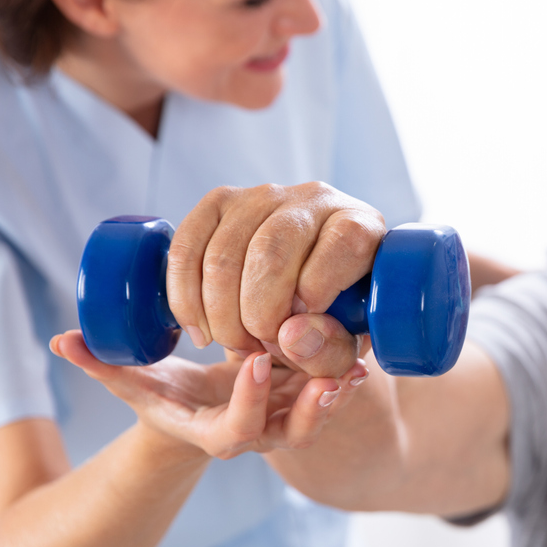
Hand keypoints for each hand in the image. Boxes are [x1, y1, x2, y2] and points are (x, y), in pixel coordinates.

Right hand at [50, 330, 367, 458]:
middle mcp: (259, 435)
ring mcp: (285, 420)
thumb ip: (101, 365)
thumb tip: (61, 340)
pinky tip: (363, 353)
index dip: (252, 399)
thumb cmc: (164, 399)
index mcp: (219, 435)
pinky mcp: (302, 402)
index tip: (259, 360)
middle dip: (314, 407)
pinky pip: (329, 394)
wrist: (198, 415)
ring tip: (355, 363)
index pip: (240, 428)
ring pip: (320, 413)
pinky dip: (346, 376)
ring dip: (338, 391)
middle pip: (294, 431)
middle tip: (330, 374)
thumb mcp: (133, 387)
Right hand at [165, 182, 385, 377]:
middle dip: (259, 316)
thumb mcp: (346, 346)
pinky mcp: (220, 203)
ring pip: (223, 255)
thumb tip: (288, 335)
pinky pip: (187, 248)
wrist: (308, 293)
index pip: (343, 243)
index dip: (318, 290)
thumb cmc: (335, 320)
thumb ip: (329, 350)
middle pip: (272, 251)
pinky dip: (186, 299)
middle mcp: (314, 199)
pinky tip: (201, 331)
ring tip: (239, 346)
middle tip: (263, 350)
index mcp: (360, 225)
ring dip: (222, 316)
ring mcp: (263, 197)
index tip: (301, 327)